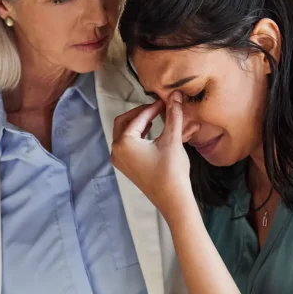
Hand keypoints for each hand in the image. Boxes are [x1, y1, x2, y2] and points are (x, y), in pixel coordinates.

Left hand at [110, 92, 194, 216]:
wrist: (173, 199)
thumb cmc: (171, 170)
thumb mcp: (172, 139)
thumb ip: (173, 115)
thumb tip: (175, 94)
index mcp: (123, 143)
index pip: (137, 118)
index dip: (151, 108)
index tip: (165, 101)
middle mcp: (116, 151)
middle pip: (123, 123)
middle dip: (140, 114)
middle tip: (157, 108)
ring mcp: (119, 160)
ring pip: (124, 134)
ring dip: (138, 124)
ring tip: (155, 118)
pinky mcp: (126, 167)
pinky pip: (127, 145)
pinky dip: (137, 135)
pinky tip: (151, 132)